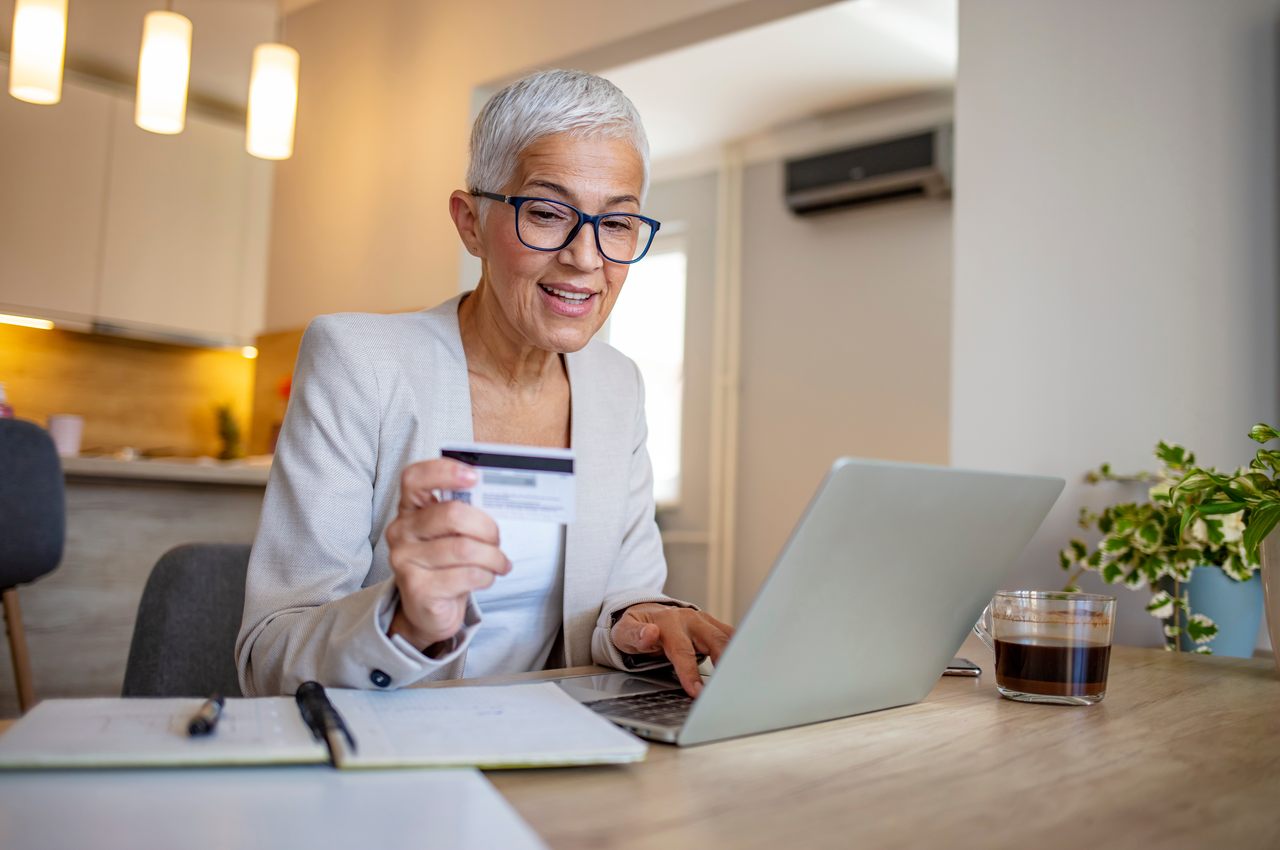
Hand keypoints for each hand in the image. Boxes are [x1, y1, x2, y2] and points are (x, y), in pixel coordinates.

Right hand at [385, 459, 510, 650]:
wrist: (430, 610)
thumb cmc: (447, 563)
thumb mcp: (452, 533)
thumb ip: (465, 511)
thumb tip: (499, 493)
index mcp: (410, 508)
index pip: (414, 478)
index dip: (444, 471)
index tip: (475, 477)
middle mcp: (401, 531)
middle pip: (452, 514)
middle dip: (486, 527)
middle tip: (497, 539)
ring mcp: (405, 560)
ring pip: (465, 549)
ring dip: (493, 557)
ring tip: (499, 562)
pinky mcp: (417, 589)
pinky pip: (467, 575)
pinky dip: (487, 576)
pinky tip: (486, 578)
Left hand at [610, 603, 734, 696]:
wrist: (645, 613)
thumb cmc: (636, 627)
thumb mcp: (624, 631)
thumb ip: (635, 635)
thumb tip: (650, 634)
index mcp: (670, 622)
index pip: (683, 651)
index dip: (690, 673)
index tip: (697, 692)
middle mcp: (691, 620)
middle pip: (715, 641)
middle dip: (725, 664)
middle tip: (729, 688)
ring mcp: (705, 622)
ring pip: (728, 637)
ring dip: (737, 656)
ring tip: (743, 680)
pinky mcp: (714, 626)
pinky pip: (731, 637)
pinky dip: (739, 651)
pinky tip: (744, 668)